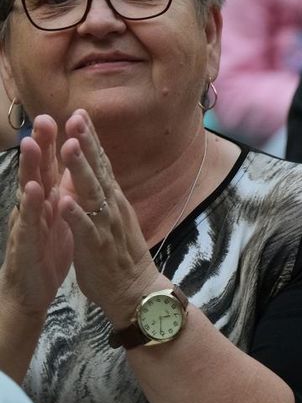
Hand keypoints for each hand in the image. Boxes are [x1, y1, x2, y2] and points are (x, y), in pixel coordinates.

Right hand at [0, 116, 72, 319]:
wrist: (31, 292)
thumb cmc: (46, 253)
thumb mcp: (58, 218)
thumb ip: (60, 193)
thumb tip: (69, 170)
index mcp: (50, 201)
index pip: (54, 166)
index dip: (59, 143)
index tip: (68, 116)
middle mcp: (37, 208)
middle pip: (39, 171)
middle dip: (41, 144)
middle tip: (43, 118)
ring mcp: (28, 223)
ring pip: (29, 190)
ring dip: (31, 167)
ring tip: (31, 143)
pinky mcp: (25, 244)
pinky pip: (28, 222)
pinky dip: (31, 205)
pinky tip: (32, 189)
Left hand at [56, 110, 165, 327]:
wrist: (135, 289)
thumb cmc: (120, 255)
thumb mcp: (114, 217)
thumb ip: (104, 194)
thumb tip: (97, 171)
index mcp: (113, 199)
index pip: (102, 162)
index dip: (91, 138)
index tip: (80, 113)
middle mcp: (112, 206)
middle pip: (99, 169)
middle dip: (86, 143)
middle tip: (76, 117)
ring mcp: (106, 225)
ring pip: (92, 193)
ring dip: (81, 169)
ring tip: (70, 147)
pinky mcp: (98, 246)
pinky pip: (85, 228)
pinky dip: (75, 213)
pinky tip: (65, 199)